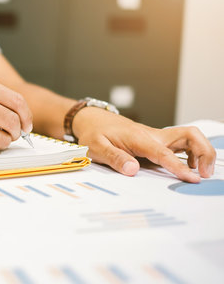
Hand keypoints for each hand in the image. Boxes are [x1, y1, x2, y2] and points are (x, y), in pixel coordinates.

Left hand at [72, 107, 215, 182]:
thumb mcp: (96, 147)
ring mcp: (157, 138)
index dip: (179, 166)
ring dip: (201, 151)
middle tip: (204, 173)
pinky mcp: (158, 141)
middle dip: (204, 151)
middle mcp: (153, 136)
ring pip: (189, 137)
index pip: (164, 153)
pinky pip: (182, 144)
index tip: (192, 178)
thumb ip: (114, 158)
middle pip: (189, 135)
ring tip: (201, 172)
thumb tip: (132, 169)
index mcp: (139, 138)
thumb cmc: (95, 133)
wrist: (94, 120)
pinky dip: (193, 152)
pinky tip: (190, 166)